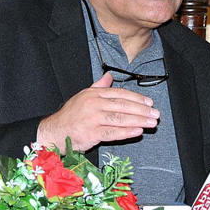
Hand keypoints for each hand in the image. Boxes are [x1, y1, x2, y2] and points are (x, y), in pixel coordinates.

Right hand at [36, 73, 159, 151]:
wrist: (54, 131)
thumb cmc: (71, 115)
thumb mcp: (83, 96)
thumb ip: (98, 86)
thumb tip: (109, 76)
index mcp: (94, 94)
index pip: (120, 94)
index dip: (136, 98)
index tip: (149, 103)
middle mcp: (94, 104)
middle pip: (123, 106)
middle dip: (142, 110)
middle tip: (155, 114)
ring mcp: (93, 119)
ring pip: (120, 119)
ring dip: (139, 121)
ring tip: (151, 123)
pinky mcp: (92, 133)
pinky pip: (113, 132)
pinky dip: (127, 132)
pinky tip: (138, 131)